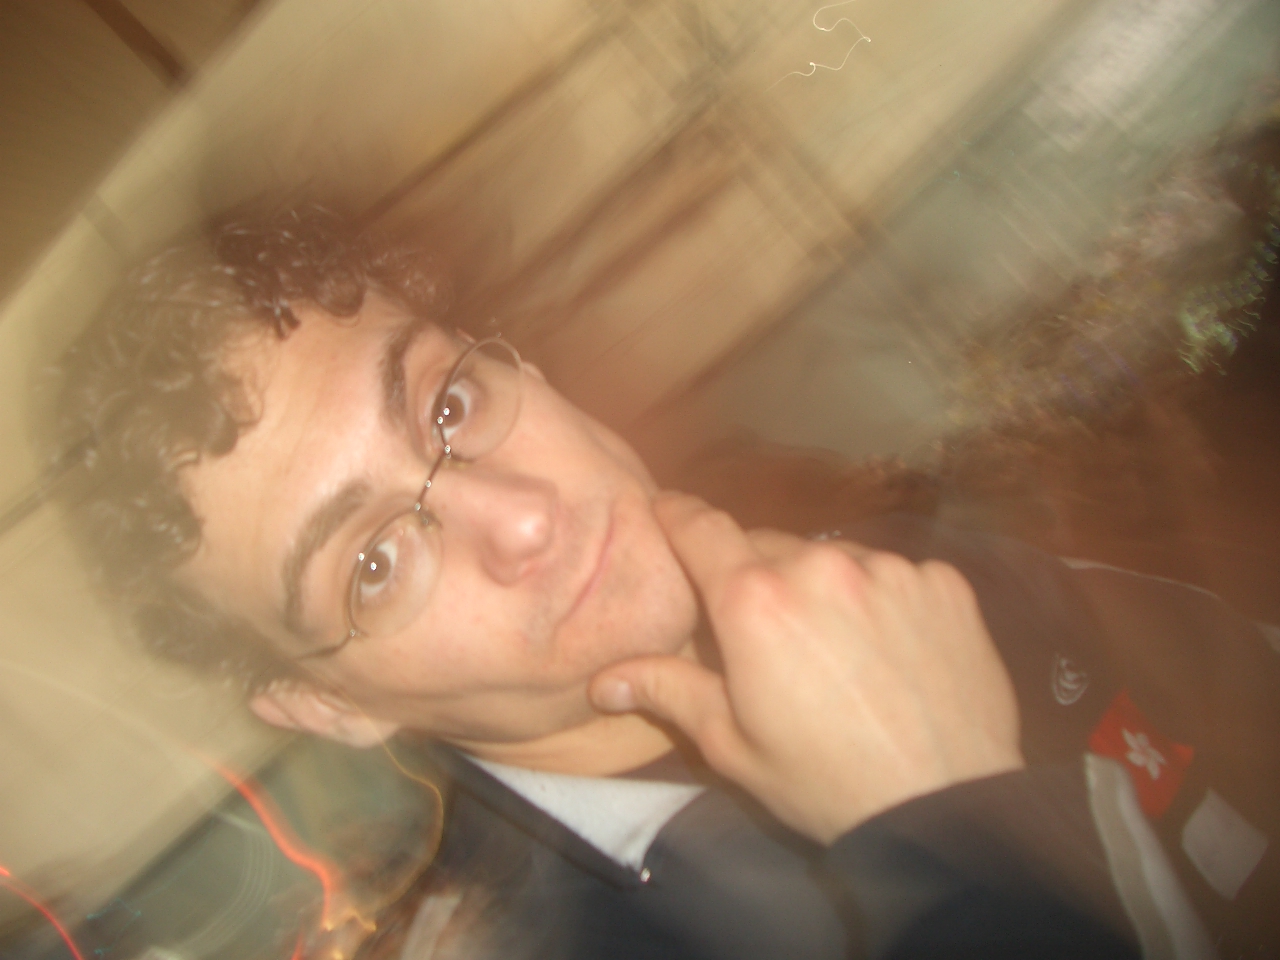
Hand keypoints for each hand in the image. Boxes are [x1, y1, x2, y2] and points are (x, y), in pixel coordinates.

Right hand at [589, 493, 1023, 843]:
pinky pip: (894, 574)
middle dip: (755, 576)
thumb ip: (668, 691)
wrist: (945, 811)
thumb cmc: (825, 783)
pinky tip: (890, 650)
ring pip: (833, 560)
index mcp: (755, 601)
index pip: (700, 527)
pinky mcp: (944, 582)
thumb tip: (603, 680)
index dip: (678, 515)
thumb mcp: (732, 745)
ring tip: (836, 650)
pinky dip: (881, 599)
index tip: (668, 510)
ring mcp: (890, 568)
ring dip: (822, 587)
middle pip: (767, 546)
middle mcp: (821, 565)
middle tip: (763, 633)